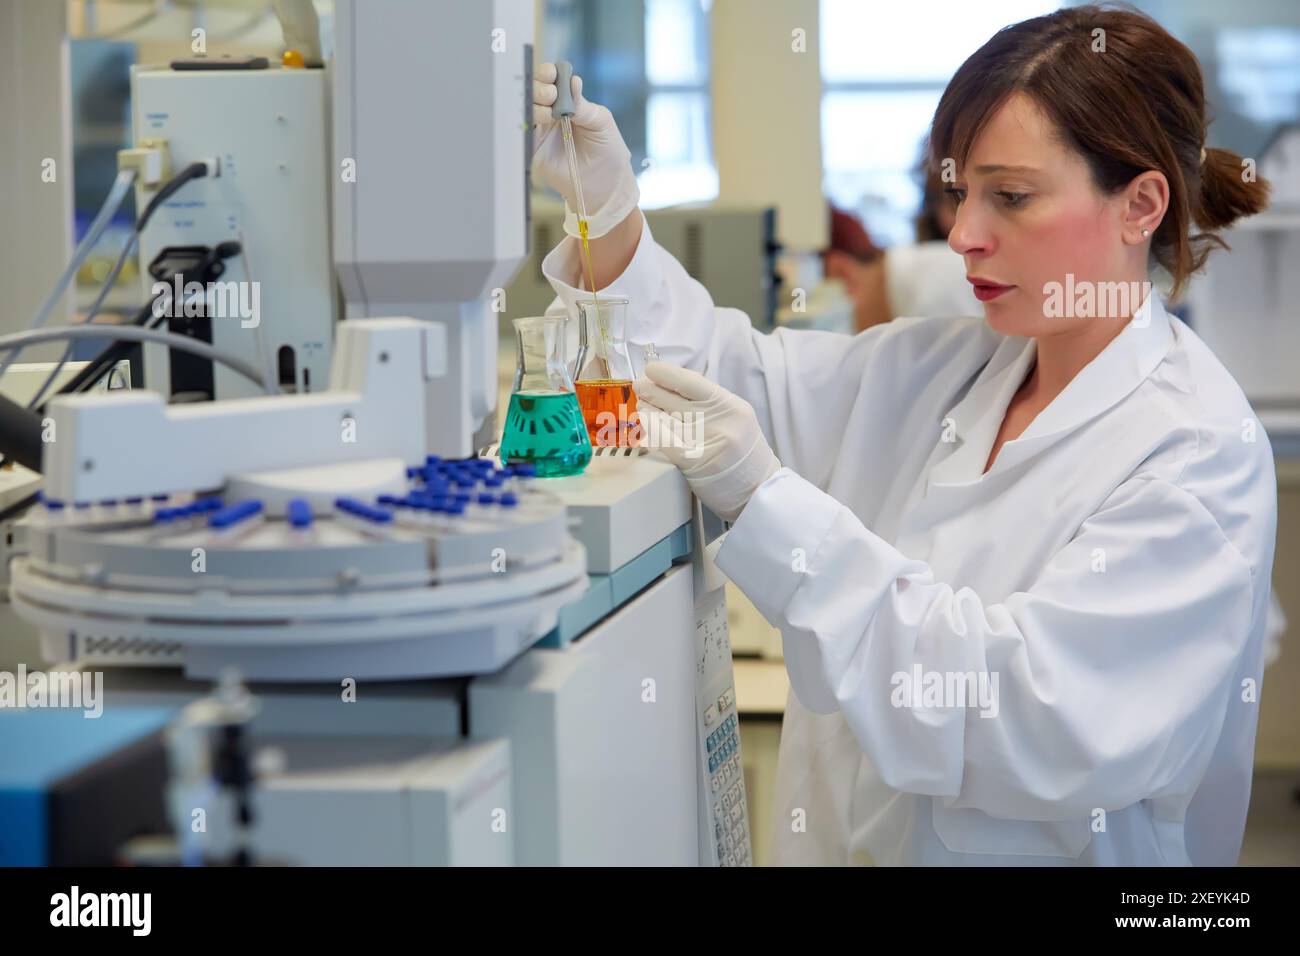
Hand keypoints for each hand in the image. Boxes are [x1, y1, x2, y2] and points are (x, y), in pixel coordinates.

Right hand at [532, 62, 639, 239]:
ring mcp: (542, 130)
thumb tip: (573, 81)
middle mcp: (552, 113)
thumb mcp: (602, 123)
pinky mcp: (535, 148)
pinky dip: (526, 121)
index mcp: (569, 102)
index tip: (552, 73)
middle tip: (552, 94)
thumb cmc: (608, 152)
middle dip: (540, 86)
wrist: (604, 186)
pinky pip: (524, 131)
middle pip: (535, 90)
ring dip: (535, 103)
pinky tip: (538, 120)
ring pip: (527, 107)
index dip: (549, 73)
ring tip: (550, 113)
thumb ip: (584, 105)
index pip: (552, 80)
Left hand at [634, 362, 780, 522]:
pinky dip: (651, 430)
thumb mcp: (736, 420)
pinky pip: (664, 441)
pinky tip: (644, 424)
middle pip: (675, 399)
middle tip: (640, 385)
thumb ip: (710, 405)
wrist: (758, 491)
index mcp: (732, 406)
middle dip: (652, 390)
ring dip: (648, 410)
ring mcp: (706, 441)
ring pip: (666, 418)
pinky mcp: (693, 461)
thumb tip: (674, 387)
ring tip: (641, 404)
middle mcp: (720, 420)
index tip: (652, 370)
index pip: (692, 382)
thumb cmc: (744, 456)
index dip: (667, 374)